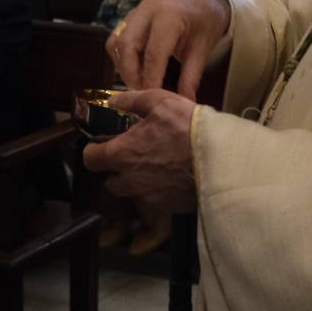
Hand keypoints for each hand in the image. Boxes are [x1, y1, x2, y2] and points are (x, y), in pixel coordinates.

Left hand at [83, 89, 196, 212]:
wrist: (220, 158)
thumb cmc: (186, 127)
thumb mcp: (160, 101)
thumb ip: (133, 100)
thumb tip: (113, 100)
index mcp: (122, 154)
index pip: (91, 160)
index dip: (93, 152)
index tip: (99, 147)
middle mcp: (130, 180)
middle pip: (111, 183)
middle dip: (116, 173)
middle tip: (129, 160)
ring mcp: (149, 198)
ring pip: (132, 196)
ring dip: (135, 187)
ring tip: (150, 174)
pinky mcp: (168, 209)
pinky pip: (153, 210)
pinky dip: (154, 203)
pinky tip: (165, 191)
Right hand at [109, 0, 230, 100]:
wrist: (203, 0)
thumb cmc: (205, 23)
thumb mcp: (202, 49)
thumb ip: (191, 77)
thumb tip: (185, 102)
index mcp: (169, 16)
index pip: (153, 53)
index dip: (150, 79)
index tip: (152, 98)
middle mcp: (147, 11)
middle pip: (126, 46)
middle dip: (130, 74)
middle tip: (140, 93)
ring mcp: (135, 12)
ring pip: (116, 43)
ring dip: (122, 66)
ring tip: (137, 83)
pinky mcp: (130, 17)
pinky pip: (117, 39)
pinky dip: (121, 58)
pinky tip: (134, 70)